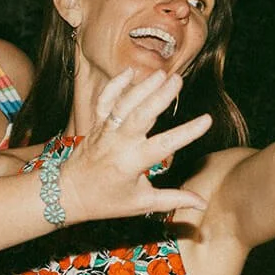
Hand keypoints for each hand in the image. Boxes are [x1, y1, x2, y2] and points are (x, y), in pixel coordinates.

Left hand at [60, 69, 213, 222]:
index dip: (187, 132)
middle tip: (178, 80)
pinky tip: (131, 71)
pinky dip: (115, 85)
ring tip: (162, 74)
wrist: (68, 193)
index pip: (164, 145)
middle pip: (140, 115)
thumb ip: (174, 199)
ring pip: (124, 104)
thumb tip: (202, 203)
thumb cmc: (106, 201)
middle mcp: (118, 143)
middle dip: (159, 96)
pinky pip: (104, 100)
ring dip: (143, 87)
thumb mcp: (142, 203)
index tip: (206, 120)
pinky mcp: (96, 124)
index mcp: (131, 163)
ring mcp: (105, 130)